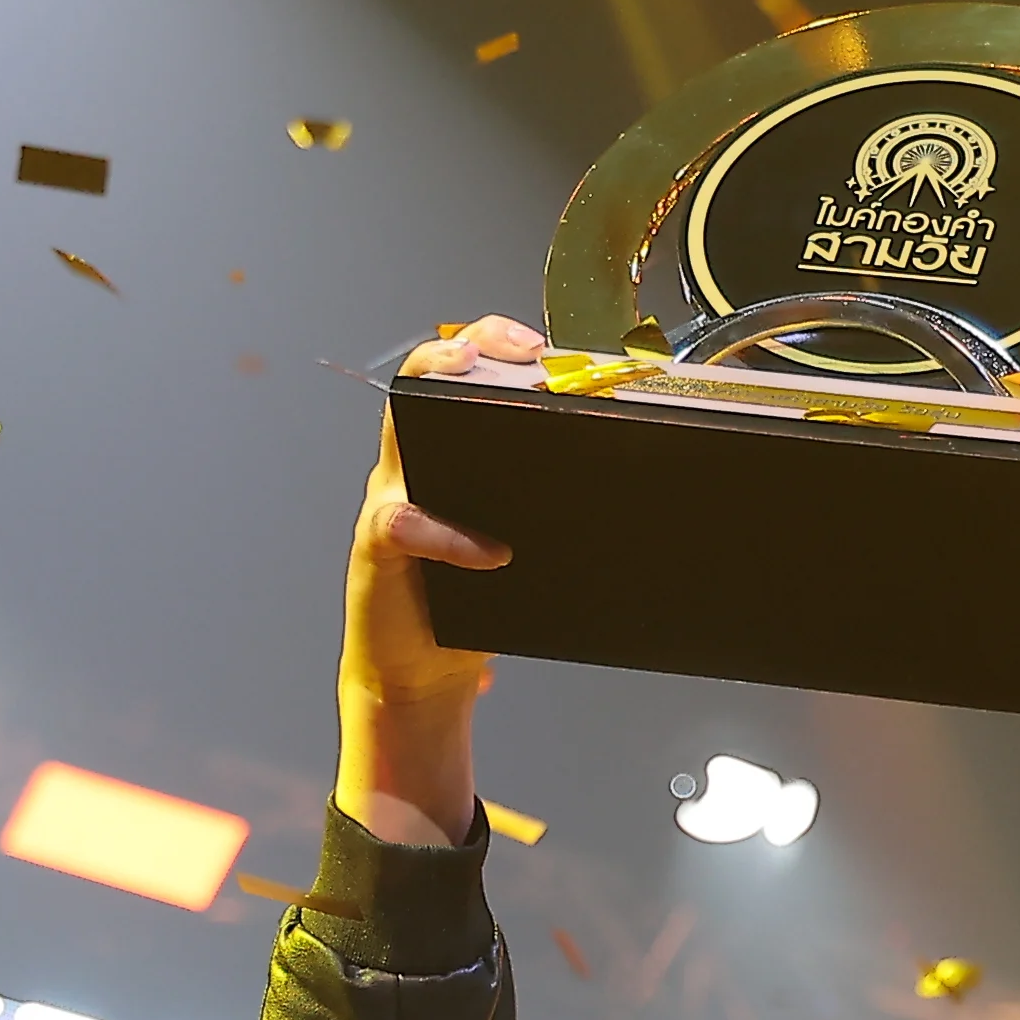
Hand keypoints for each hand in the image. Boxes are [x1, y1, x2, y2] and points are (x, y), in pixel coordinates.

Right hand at [337, 315, 542, 846]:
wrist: (421, 678)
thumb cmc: (470, 609)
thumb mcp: (520, 548)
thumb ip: (552, 513)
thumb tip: (641, 487)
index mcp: (448, 461)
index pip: (461, 380)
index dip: (492, 343)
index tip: (539, 341)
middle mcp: (413, 468)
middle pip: (423, 381)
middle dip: (465, 347)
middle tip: (514, 345)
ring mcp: (391, 502)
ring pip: (400, 430)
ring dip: (433, 390)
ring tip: (470, 375)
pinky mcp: (379, 549)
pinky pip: (406, 524)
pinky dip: (452, 537)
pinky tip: (491, 550)